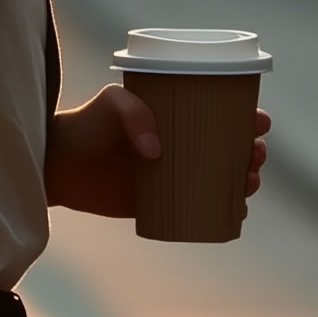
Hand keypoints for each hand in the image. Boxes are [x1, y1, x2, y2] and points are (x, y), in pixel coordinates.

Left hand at [45, 83, 270, 217]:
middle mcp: (180, 142)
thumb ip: (133, 115)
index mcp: (175, 113)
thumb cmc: (87, 124)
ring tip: (247, 183)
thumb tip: (155, 152)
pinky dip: (223, 210)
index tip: (258, 123)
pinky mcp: (161, 201)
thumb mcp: (112, 103)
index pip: (220, 111)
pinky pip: (201, 207)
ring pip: (221, 177)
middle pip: (229, 146)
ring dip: (244, 180)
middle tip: (252, 157)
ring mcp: (173, 173)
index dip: (246, 116)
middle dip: (252, 152)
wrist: (59, 165)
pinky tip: (236, 213)